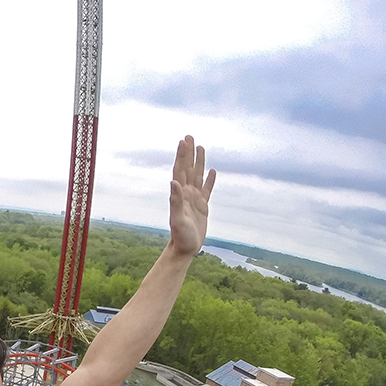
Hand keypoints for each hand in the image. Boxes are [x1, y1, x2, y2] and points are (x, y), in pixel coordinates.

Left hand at [168, 136, 216, 256]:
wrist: (185, 249)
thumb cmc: (180, 236)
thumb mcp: (178, 219)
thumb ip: (175, 200)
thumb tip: (173, 181)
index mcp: (180, 194)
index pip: (180, 170)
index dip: (182, 155)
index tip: (183, 140)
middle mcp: (186, 194)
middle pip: (188, 169)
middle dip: (189, 153)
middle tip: (189, 136)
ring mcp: (194, 199)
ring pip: (197, 176)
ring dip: (198, 162)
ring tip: (200, 147)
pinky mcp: (202, 207)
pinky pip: (207, 190)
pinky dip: (209, 180)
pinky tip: (211, 171)